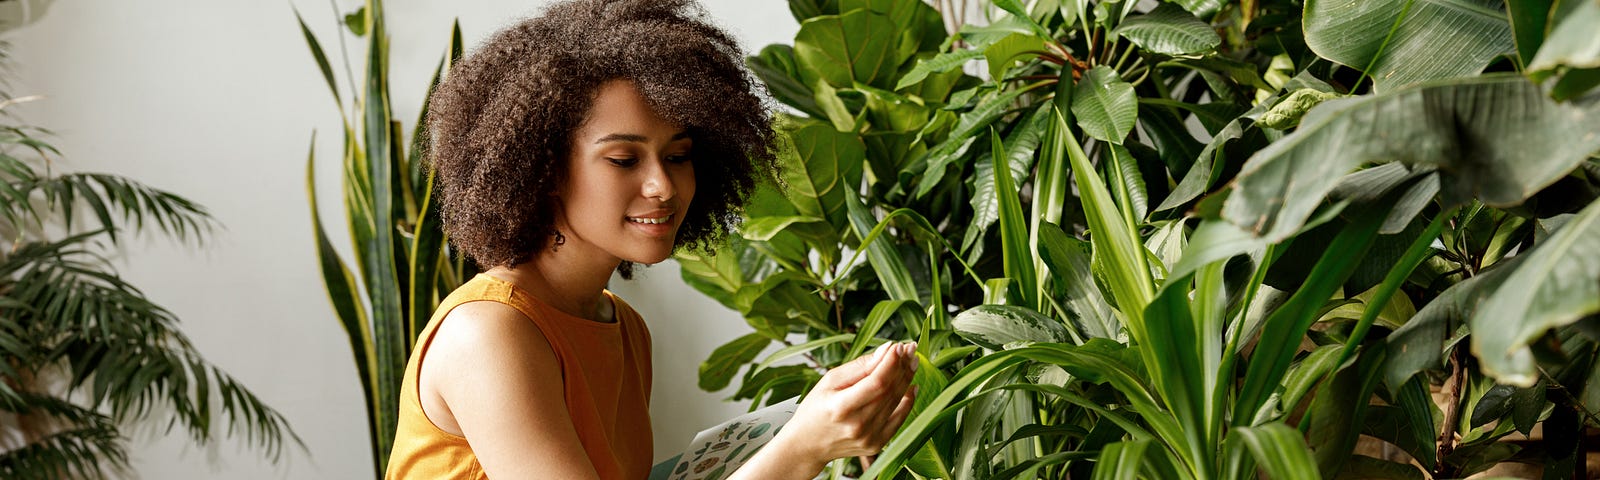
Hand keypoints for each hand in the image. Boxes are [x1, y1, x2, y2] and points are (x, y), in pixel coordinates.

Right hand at [778, 341, 919, 465]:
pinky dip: (908, 402)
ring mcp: (869, 438)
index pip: (876, 382)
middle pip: (889, 391)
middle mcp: (857, 425)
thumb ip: (859, 367)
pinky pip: (899, 420)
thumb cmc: (816, 407)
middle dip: (902, 367)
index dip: (891, 363)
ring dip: (907, 380)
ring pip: (896, 402)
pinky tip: (912, 386)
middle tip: (910, 349)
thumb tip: (887, 349)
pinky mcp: (876, 444)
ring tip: (911, 362)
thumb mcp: (829, 381)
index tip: (899, 345)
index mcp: (841, 407)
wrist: (808, 444)